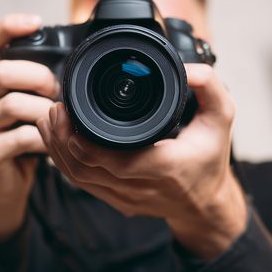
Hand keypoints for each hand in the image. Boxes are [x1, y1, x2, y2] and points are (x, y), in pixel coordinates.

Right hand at [0, 14, 58, 242]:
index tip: (37, 22)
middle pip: (1, 72)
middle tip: (59, 89)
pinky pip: (21, 138)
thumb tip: (79, 60)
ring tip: (62, 118)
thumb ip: (41, 84)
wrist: (6, 185)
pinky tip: (56, 142)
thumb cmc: (24, 139)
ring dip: (45, 110)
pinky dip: (46, 138)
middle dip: (37, 76)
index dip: (9, 27)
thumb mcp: (31, 106)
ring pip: (12, 105)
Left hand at [37, 64, 246, 259]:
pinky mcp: (116, 202)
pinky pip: (82, 185)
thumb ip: (210, 88)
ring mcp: (126, 198)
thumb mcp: (221, 118)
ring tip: (49, 121)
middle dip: (62, 139)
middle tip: (54, 109)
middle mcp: (142, 187)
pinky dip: (65, 163)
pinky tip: (57, 142)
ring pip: (79, 179)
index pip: (116, 162)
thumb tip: (189, 68)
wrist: (205, 204)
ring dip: (58, 150)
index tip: (69, 115)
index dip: (86, 144)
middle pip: (87, 169)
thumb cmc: (209, 159)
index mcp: (165, 166)